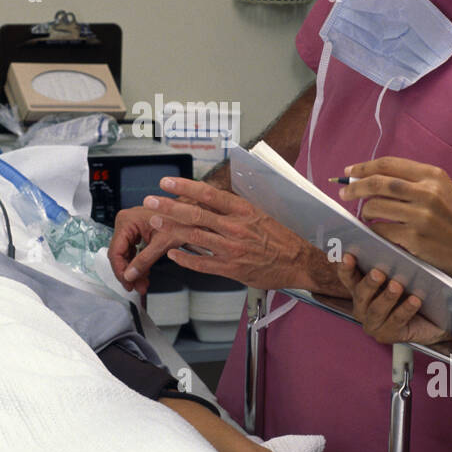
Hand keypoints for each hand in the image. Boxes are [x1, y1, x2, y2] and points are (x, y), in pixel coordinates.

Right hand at [109, 202, 194, 293]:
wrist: (192, 214)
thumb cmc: (181, 220)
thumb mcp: (161, 244)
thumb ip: (143, 261)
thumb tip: (129, 275)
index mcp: (127, 221)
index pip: (115, 252)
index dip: (120, 271)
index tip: (127, 283)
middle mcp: (125, 221)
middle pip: (120, 254)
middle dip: (128, 273)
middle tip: (135, 287)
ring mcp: (131, 226)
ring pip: (126, 254)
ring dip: (133, 270)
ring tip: (142, 283)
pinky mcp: (137, 232)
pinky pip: (133, 250)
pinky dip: (138, 263)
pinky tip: (144, 273)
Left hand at [136, 177, 331, 291]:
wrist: (301, 261)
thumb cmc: (283, 237)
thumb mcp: (263, 212)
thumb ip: (238, 206)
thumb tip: (217, 195)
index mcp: (244, 210)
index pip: (209, 194)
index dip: (185, 187)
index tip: (167, 182)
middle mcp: (235, 227)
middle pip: (196, 214)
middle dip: (169, 207)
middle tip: (150, 202)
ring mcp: (232, 248)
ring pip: (194, 237)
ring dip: (172, 230)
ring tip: (155, 223)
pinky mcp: (231, 268)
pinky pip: (202, 263)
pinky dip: (185, 259)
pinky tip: (172, 255)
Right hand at [336, 254, 450, 345]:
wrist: (435, 319)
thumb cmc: (415, 290)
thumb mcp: (402, 273)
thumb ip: (391, 260)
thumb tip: (389, 240)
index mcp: (361, 290)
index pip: (347, 277)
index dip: (346, 267)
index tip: (348, 255)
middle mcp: (362, 308)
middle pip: (360, 295)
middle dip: (368, 283)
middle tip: (378, 272)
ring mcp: (374, 324)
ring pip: (376, 310)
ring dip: (386, 297)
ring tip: (397, 285)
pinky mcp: (388, 335)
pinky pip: (396, 321)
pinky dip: (405, 309)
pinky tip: (415, 300)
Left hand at [338, 157, 451, 288]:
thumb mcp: (445, 192)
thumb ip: (415, 183)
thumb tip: (374, 178)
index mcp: (434, 176)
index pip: (388, 164)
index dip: (364, 167)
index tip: (349, 172)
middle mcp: (427, 192)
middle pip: (377, 183)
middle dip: (355, 187)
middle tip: (344, 192)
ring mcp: (420, 216)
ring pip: (374, 207)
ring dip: (365, 211)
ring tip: (368, 215)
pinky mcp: (414, 239)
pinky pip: (380, 229)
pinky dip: (373, 229)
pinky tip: (377, 230)